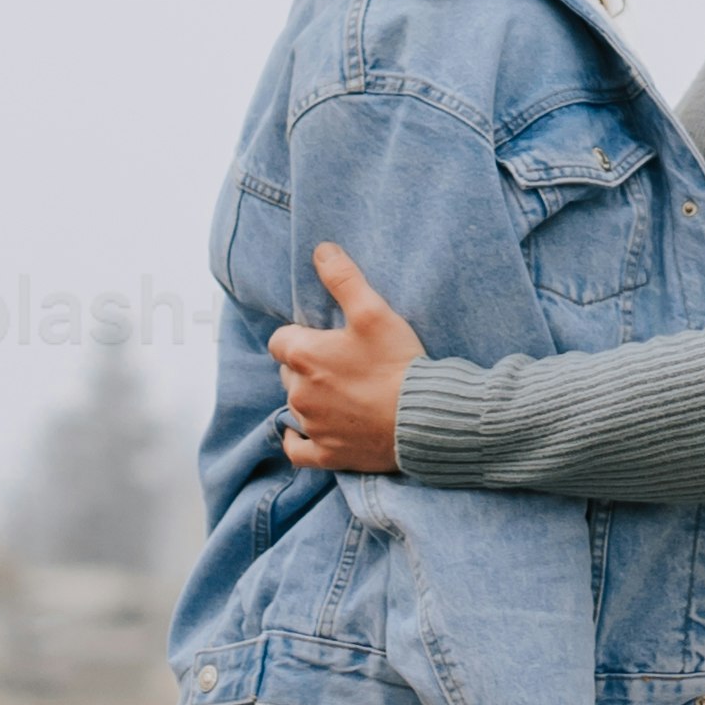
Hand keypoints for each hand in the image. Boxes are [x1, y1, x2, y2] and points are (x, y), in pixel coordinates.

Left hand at [271, 242, 420, 469]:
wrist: (424, 417)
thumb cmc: (397, 363)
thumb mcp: (373, 311)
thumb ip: (343, 278)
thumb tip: (321, 250)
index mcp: (304, 357)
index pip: (281, 340)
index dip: (301, 336)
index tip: (326, 338)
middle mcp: (299, 393)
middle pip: (289, 373)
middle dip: (307, 366)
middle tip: (342, 362)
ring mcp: (312, 426)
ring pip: (297, 407)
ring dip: (312, 398)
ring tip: (345, 392)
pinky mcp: (326, 454)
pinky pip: (297, 449)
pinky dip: (299, 439)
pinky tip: (307, 431)